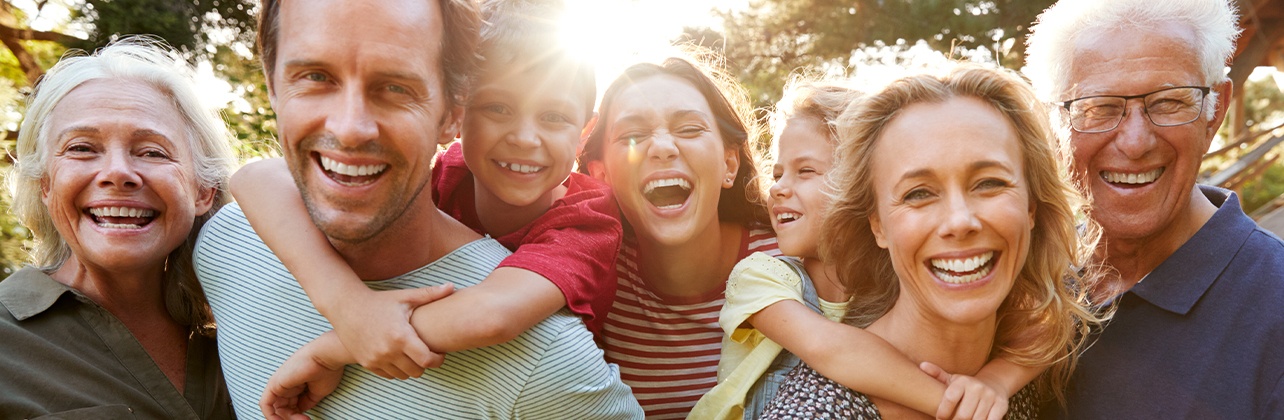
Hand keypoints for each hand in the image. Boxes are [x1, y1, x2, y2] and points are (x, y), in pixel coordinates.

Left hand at [259, 342, 346, 419]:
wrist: (327, 357)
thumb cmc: (327, 370)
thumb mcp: (318, 392)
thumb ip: (307, 402)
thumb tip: (301, 410)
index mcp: (296, 385)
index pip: (291, 406)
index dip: (298, 415)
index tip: (309, 419)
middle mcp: (286, 385)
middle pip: (283, 408)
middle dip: (293, 418)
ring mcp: (279, 384)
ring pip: (275, 409)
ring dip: (285, 418)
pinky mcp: (274, 384)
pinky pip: (266, 404)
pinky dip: (271, 416)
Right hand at [329, 284, 454, 378]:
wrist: (347, 307)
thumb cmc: (379, 301)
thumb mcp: (405, 297)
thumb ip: (430, 294)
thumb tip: (452, 286)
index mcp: (401, 336)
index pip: (427, 360)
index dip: (438, 359)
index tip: (440, 353)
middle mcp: (388, 352)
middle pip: (418, 371)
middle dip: (426, 364)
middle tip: (427, 353)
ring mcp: (376, 360)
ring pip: (403, 375)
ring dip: (411, 368)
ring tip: (413, 354)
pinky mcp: (367, 364)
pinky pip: (389, 375)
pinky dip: (396, 369)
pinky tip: (398, 356)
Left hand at [920, 361, 1008, 419]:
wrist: (993, 384)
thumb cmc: (966, 386)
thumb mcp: (952, 379)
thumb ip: (937, 374)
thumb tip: (922, 365)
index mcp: (963, 381)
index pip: (950, 398)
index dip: (942, 412)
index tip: (939, 418)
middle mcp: (977, 387)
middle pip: (963, 415)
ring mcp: (990, 397)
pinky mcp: (1001, 405)